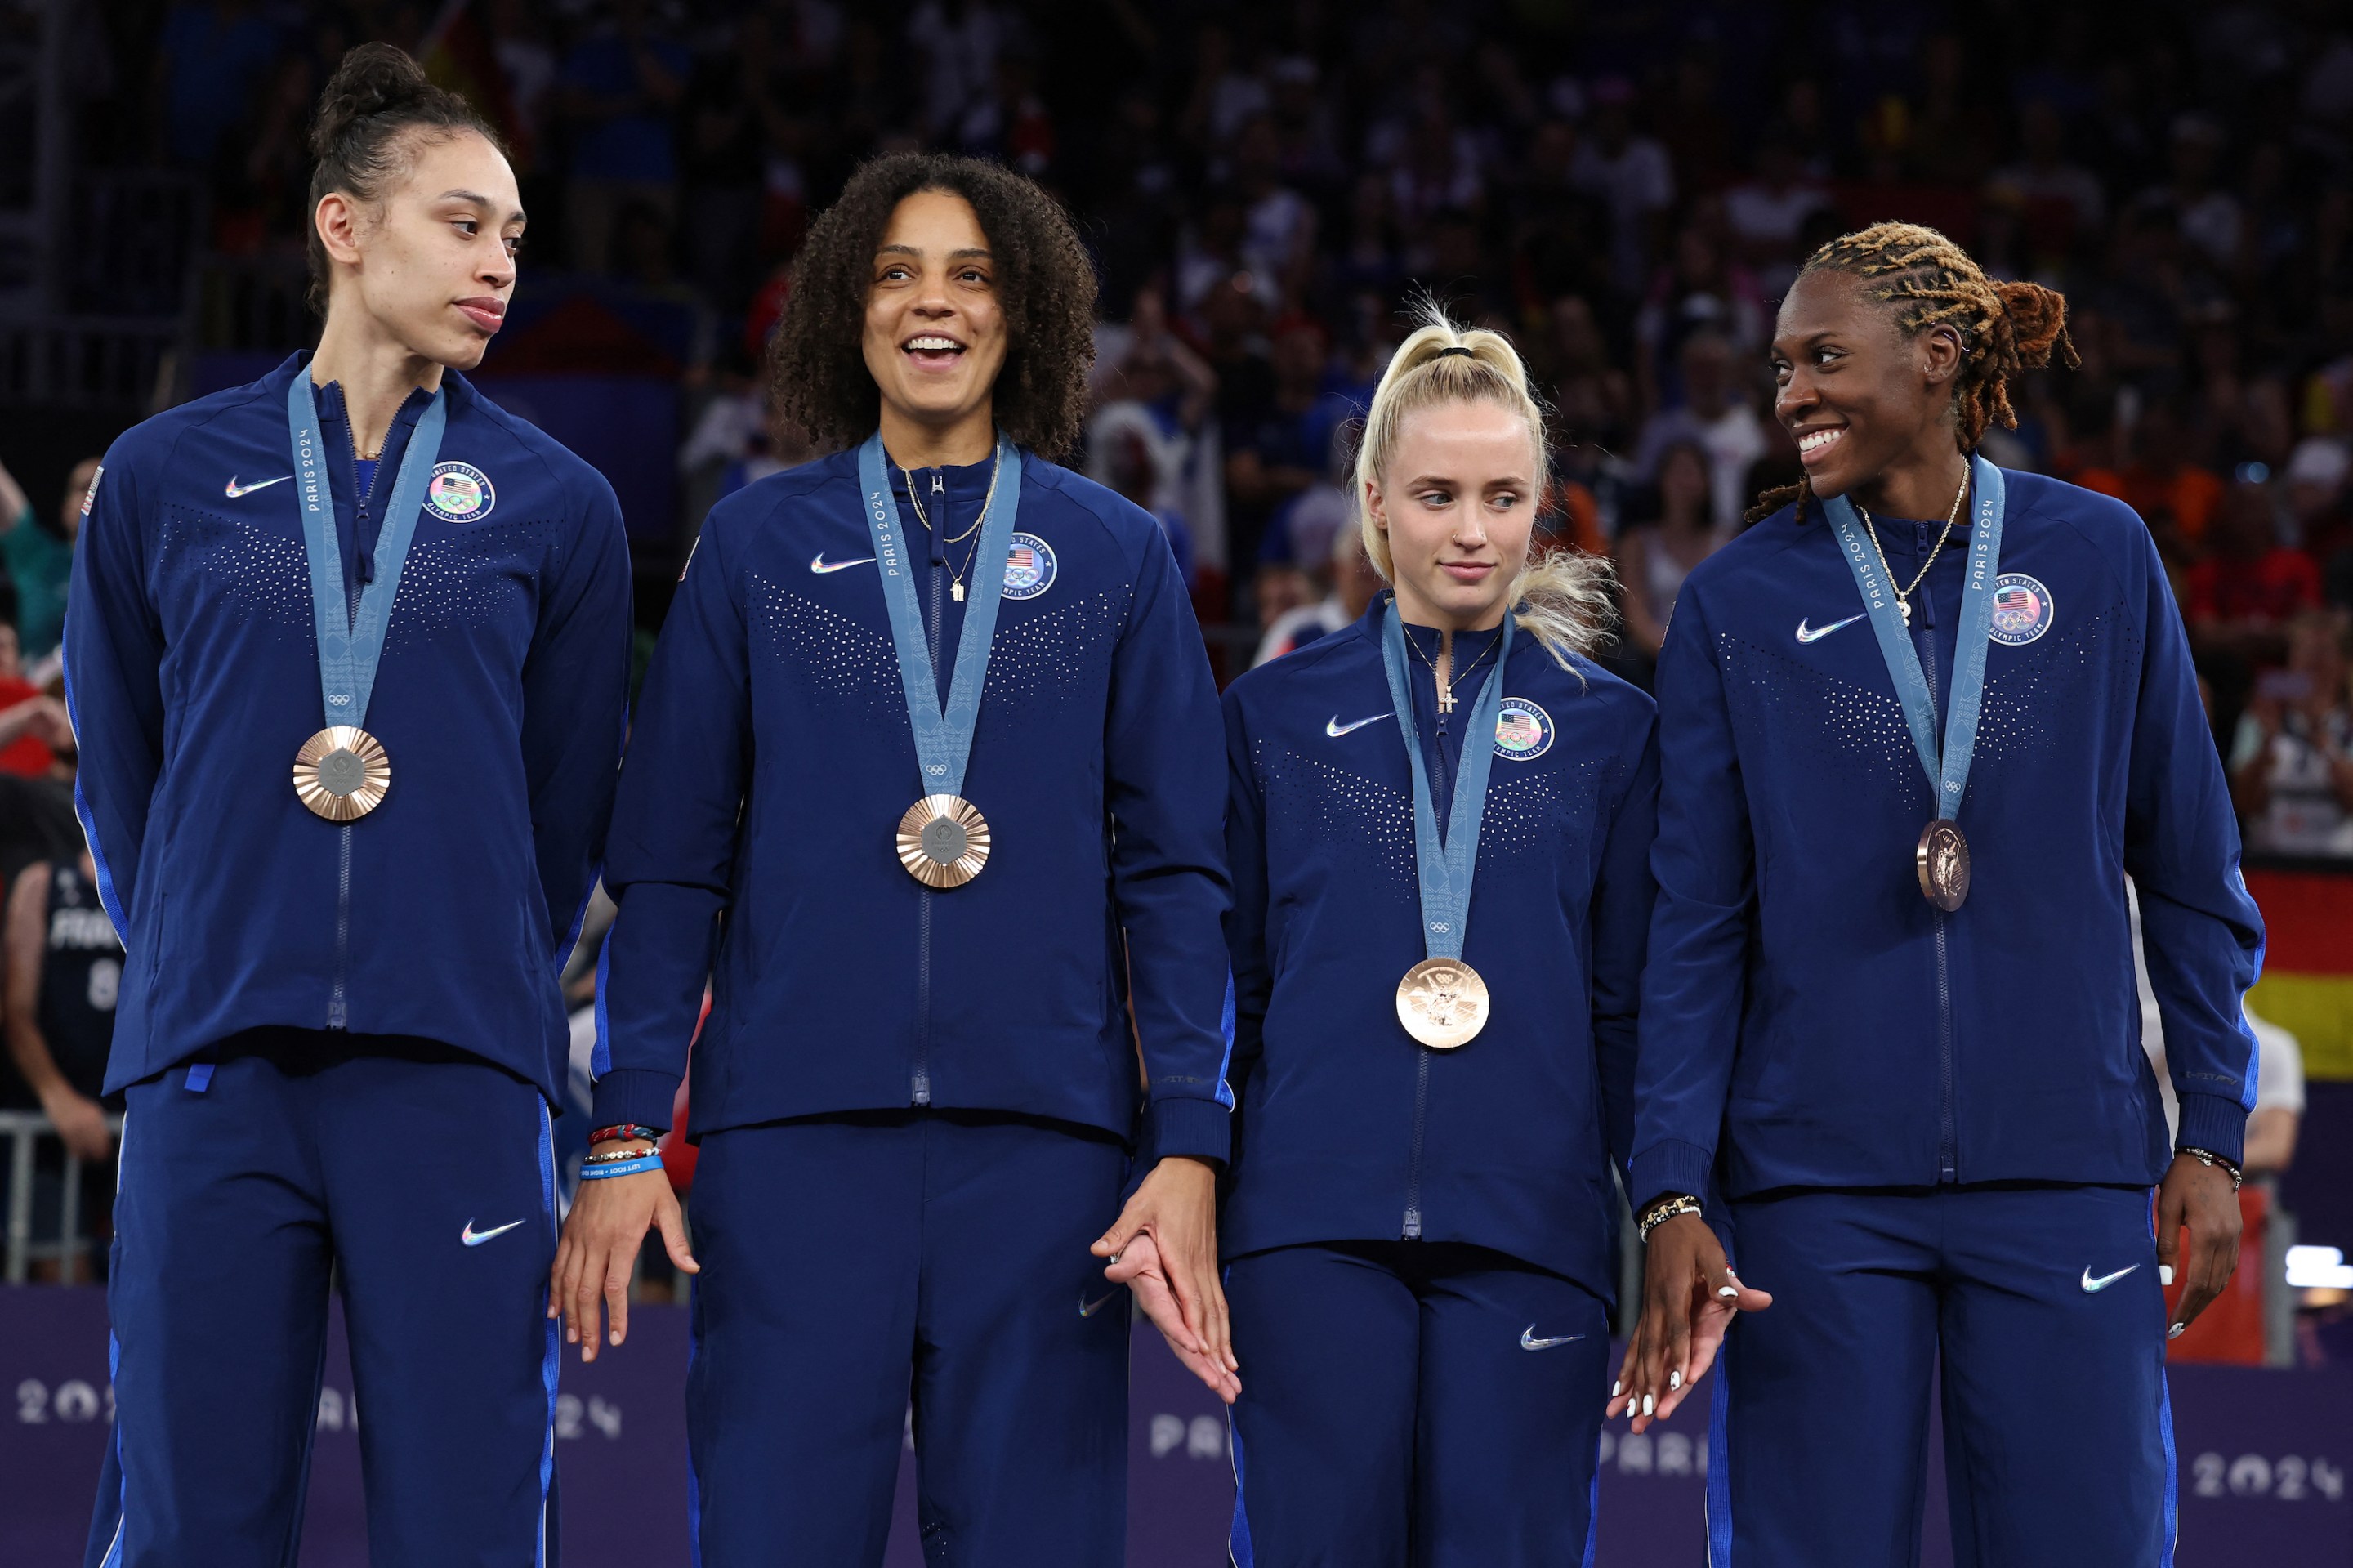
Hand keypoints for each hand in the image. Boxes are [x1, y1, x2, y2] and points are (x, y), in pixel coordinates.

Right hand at [39, 1084, 111, 1162]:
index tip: (107, 1154)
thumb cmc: (79, 1105)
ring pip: (83, 1148)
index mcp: (94, 1118)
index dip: (105, 1148)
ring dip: (88, 1156)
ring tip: (92, 1160)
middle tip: (101, 1159)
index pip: (103, 1137)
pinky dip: (78, 1153)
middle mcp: (84, 1124)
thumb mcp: (94, 1111)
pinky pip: (72, 1146)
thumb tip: (106, 1138)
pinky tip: (82, 1156)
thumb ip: (100, 1123)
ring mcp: (73, 1129)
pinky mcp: (64, 1133)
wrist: (60, 1099)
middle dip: (98, 1154)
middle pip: (94, 1144)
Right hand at [548, 1142, 698, 1361]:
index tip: (615, 1340)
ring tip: (572, 1339)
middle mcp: (596, 1241)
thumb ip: (676, 1241)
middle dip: (587, 1326)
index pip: (614, 1287)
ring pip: (568, 1283)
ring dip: (568, 1314)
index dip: (614, 1317)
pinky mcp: (568, 1231)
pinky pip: (557, 1266)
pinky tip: (553, 1310)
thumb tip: (693, 1268)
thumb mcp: (668, 1207)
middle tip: (589, 1353)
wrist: (616, 1151)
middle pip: (587, 1292)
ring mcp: (578, 1236)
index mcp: (623, 1238)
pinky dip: (554, 1290)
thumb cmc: (647, 1179)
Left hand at [1093, 1156, 1236, 1394]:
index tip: (1201, 1355)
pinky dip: (1225, 1326)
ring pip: (1219, 1311)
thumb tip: (1099, 1250)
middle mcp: (1198, 1265)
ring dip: (1225, 1344)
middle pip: (1210, 1315)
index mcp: (1180, 1255)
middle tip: (1226, 1384)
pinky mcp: (1209, 1263)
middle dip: (1217, 1352)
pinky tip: (1228, 1345)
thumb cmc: (1164, 1187)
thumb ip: (1120, 1231)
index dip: (1195, 1328)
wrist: (1194, 1167)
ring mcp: (1207, 1265)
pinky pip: (1219, 1301)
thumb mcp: (1138, 1206)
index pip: (1190, 1298)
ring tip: (1233, 1375)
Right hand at [1608, 1210, 1771, 1433]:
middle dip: (1650, 1385)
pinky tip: (1617, 1394)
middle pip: (1653, 1352)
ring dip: (1633, 1386)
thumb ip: (1726, 1280)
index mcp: (1676, 1295)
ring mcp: (1649, 1313)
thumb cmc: (1694, 1239)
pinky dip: (1625, 1371)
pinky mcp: (1647, 1315)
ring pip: (1640, 1355)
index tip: (1676, 1386)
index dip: (1677, 1359)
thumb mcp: (1713, 1254)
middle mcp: (1658, 1308)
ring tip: (1620, 1415)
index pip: (1678, 1332)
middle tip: (1646, 1416)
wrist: (1666, 1221)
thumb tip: (1755, 1298)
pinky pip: (1635, 1348)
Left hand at [2156, 1152, 2240, 1337]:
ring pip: (2222, 1280)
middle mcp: (2226, 1241)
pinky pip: (2227, 1268)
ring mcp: (2234, 1238)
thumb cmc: (2181, 1178)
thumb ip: (2165, 1244)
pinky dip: (2214, 1285)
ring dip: (2204, 1301)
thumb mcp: (2166, 1207)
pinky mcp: (2235, 1235)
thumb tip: (2166, 1280)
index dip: (2185, 1307)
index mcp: (2207, 1235)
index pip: (2197, 1283)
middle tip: (2176, 1329)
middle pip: (2213, 1288)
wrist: (2211, 1156)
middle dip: (2194, 1311)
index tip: (2172, 1324)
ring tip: (2185, 1316)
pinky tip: (2200, 1293)